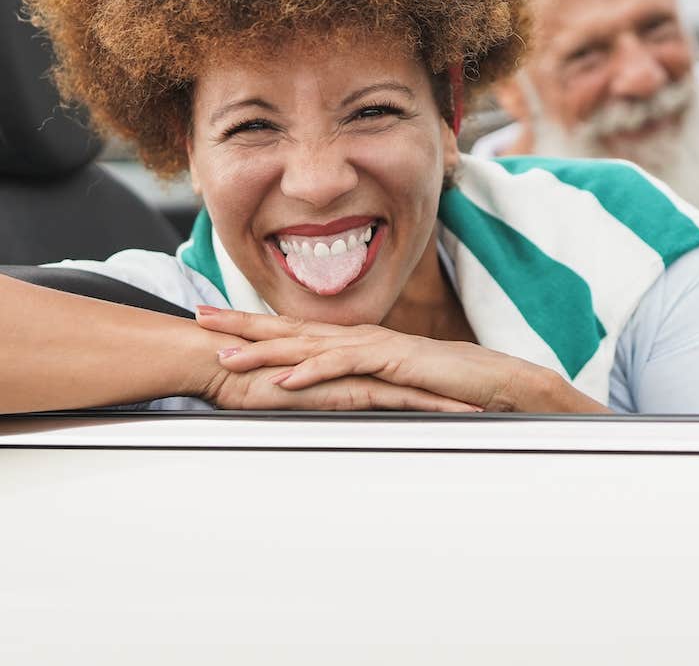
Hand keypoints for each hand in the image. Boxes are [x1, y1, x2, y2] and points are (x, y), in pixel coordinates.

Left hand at [196, 308, 608, 412]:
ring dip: (263, 349)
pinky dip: (311, 371)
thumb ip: (353, 381)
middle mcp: (354, 336)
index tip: (212, 322)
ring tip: (224, 356)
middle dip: (240, 324)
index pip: (291, 330)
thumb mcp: (385, 383)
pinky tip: (283, 379)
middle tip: (198, 319)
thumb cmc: (438, 383)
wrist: (488, 378)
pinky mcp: (389, 360)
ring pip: (307, 343)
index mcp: (350, 340)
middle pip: (288, 328)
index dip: (250, 325)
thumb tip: (319, 392)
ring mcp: (371, 344)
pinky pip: (344, 365)